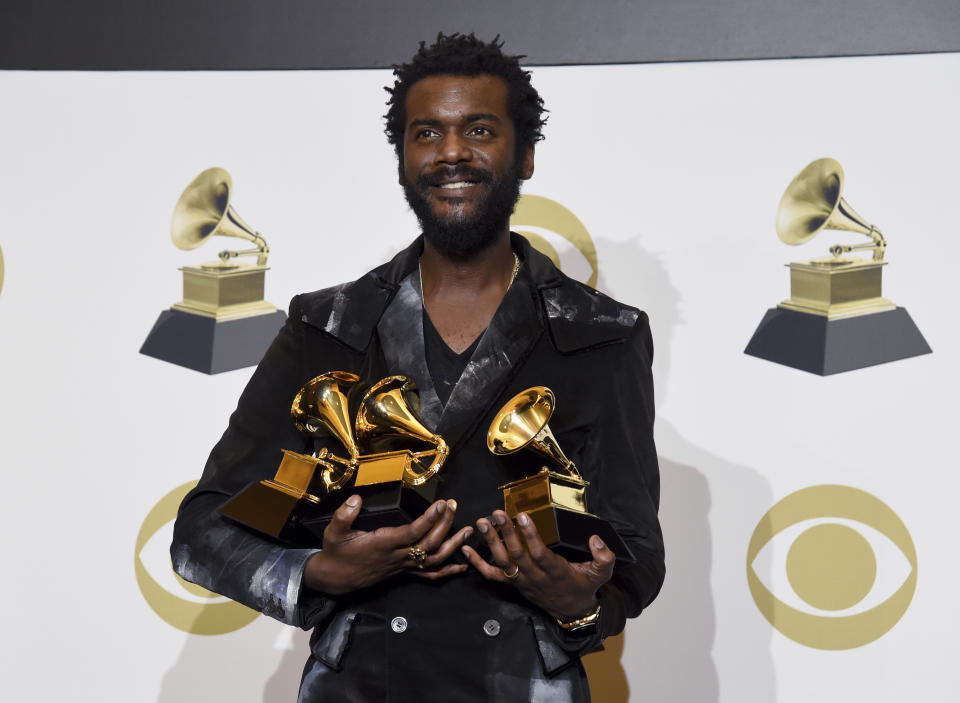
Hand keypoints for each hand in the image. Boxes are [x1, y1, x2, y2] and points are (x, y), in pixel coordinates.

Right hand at [303, 495, 472, 595]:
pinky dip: (448, 570)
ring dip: (453, 545)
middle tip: (454, 506)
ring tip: (467, 530)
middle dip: (445, 525)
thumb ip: (343, 515)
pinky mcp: (404, 572)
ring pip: (433, 559)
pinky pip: (429, 574)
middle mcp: (397, 556)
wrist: (336, 578)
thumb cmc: (337, 553)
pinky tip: (462, 565)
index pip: (412, 532)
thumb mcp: (333, 532)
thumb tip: (356, 499)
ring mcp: (402, 566)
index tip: (442, 504)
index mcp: (383, 544)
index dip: (429, 519)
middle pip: (428, 543)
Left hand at [461, 510, 613, 620]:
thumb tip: (596, 539)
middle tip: (497, 513)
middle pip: (517, 556)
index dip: (530, 536)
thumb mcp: (601, 574)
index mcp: (555, 572)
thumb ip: (603, 557)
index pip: (540, 553)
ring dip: (490, 543)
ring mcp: (521, 581)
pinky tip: (465, 548)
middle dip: (506, 534)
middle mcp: (535, 577)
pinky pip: (492, 576)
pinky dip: (476, 563)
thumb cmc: (585, 587)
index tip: (523, 517)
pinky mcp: (513, 584)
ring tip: (482, 523)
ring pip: (503, 563)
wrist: (572, 611)